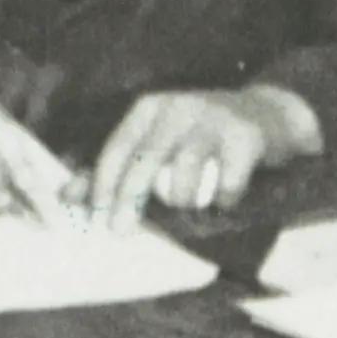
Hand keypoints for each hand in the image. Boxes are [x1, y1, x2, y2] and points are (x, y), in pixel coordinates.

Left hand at [87, 85, 312, 226]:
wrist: (268, 114)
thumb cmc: (201, 135)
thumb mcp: (158, 140)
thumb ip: (117, 167)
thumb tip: (68, 196)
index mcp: (151, 108)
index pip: (119, 146)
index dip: (103, 181)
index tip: (95, 212)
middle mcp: (179, 107)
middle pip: (147, 159)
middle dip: (129, 198)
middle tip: (120, 230)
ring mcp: (214, 119)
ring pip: (186, 170)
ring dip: (183, 199)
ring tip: (188, 209)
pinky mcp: (246, 136)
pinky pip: (227, 179)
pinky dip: (223, 198)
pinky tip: (224, 202)